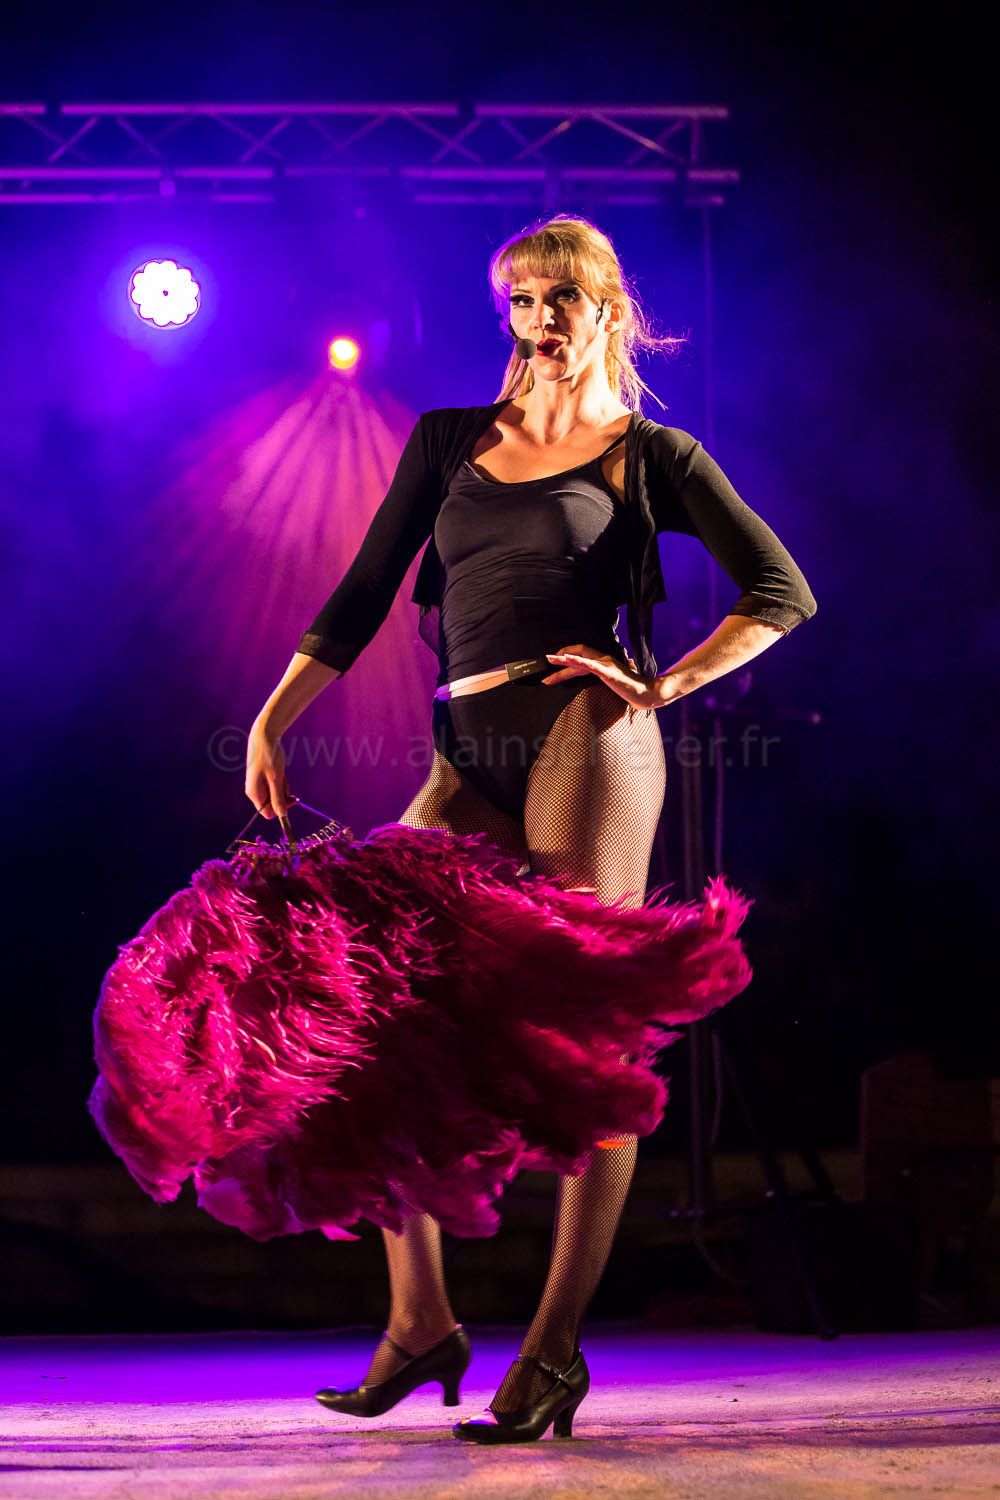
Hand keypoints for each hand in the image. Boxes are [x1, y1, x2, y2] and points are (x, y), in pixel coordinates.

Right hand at [245, 719, 296, 818]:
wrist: (264, 736)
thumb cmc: (268, 757)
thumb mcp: (276, 779)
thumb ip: (278, 798)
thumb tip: (282, 815)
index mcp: (254, 794)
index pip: (267, 813)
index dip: (281, 809)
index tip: (292, 799)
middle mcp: (254, 791)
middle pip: (272, 804)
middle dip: (283, 796)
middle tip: (286, 783)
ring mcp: (258, 784)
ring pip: (275, 794)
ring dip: (282, 787)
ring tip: (281, 773)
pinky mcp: (263, 777)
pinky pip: (274, 785)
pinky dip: (280, 780)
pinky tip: (280, 770)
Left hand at [542, 643, 667, 710]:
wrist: (645, 695)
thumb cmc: (633, 690)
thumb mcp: (618, 683)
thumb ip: (614, 678)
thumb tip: (620, 673)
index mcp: (605, 664)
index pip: (583, 658)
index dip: (568, 660)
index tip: (556, 665)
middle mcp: (604, 661)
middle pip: (578, 656)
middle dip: (561, 658)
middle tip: (546, 660)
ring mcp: (605, 665)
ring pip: (580, 658)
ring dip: (563, 658)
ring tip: (550, 658)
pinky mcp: (607, 672)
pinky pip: (589, 664)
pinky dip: (577, 660)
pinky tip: (567, 659)